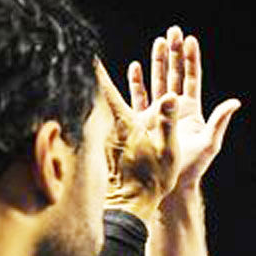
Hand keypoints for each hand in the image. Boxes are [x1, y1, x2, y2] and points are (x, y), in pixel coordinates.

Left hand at [96, 62, 178, 220]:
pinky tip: (119, 91)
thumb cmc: (151, 180)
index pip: (106, 91)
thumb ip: (168, 122)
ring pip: (107, 101)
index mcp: (124, 124)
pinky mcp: (112, 140)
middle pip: (104, 90)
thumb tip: (171, 96)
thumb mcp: (167, 151)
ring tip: (114, 63)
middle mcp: (112, 125)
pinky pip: (111, 113)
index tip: (85, 52)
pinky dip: (113, 98)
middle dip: (102, 69)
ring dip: (111, 82)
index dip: (97, 70)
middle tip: (93, 51)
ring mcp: (110, 133)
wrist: (132, 204)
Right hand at [127, 25, 240, 198]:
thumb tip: (235, 102)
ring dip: (158, 62)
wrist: (170, 185)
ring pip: (158, 81)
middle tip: (172, 31)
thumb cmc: (192, 168)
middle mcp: (176, 108)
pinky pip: (140, 97)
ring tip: (157, 42)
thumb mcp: (210, 143)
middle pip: (175, 74)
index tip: (190, 39)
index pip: (192, 78)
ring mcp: (159, 113)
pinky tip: (135, 67)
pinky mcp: (144, 121)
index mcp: (192, 110)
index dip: (192, 59)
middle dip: (174, 52)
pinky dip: (137, 81)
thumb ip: (220, 121)